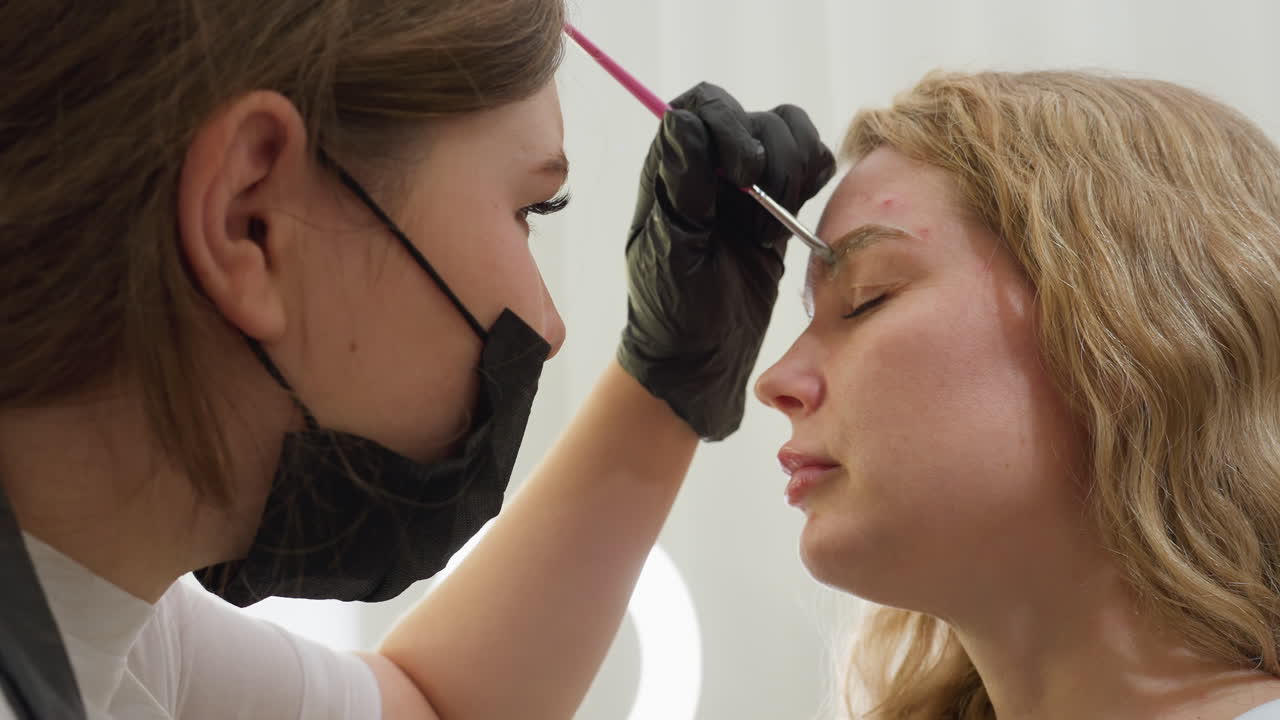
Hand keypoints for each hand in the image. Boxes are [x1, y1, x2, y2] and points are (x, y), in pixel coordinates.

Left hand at [618, 82, 835, 439]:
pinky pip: (810, 164)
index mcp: (670, 169)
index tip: (743, 174)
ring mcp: (747, 184)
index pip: (702, 105)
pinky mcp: (779, 205)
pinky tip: (793, 222)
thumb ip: (680, 187)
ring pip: (789, 132)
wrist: (701, 359)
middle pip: (754, 116)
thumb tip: (683, 121)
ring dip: (793, 171)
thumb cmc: (674, 311)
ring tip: (771, 227)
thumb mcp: (671, 252)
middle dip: (769, 155)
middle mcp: (708, 166)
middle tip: (760, 213)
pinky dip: (814, 180)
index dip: (729, 125)